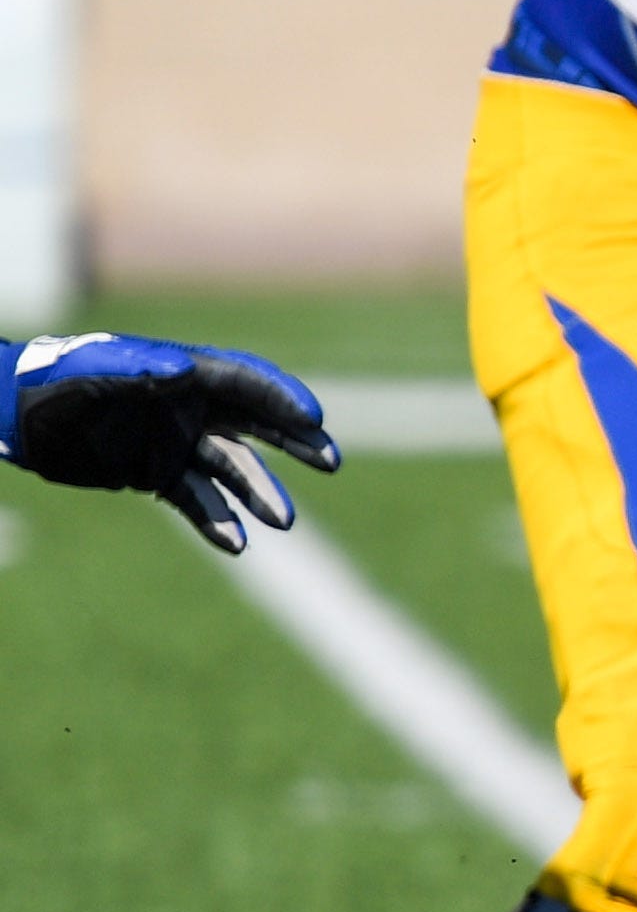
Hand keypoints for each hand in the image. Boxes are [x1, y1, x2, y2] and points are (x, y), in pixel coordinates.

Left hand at [0, 332, 339, 552]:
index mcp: (185, 374)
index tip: (313, 419)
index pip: (247, 383)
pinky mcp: (159, 475)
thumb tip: (184, 369)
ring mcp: (178, 443)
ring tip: (283, 520)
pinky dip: (217, 520)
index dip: (282, 398)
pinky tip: (236, 544)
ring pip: (233, 470)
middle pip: (257, 424)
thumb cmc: (55, 381)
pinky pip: (197, 500)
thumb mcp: (92, 370)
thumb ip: (137, 368)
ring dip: (260, 493)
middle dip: (296, 442)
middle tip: (330, 461)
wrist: (16, 417)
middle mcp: (191, 407)